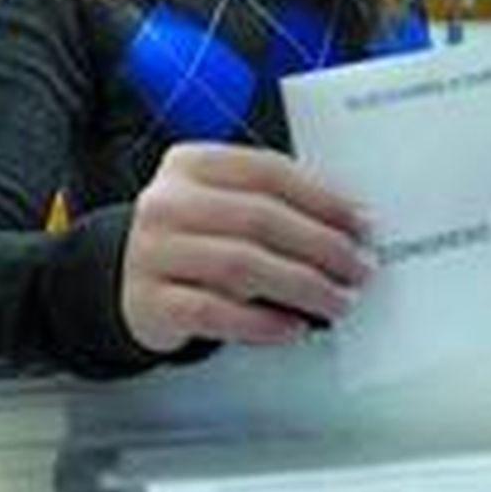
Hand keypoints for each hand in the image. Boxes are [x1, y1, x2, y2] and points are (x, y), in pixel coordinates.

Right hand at [121, 143, 373, 353]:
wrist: (128, 279)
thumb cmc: (194, 239)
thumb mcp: (222, 204)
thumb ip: (273, 204)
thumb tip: (349, 227)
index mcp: (191, 164)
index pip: (268, 172)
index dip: (323, 198)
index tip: (362, 224)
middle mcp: (167, 202)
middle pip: (260, 219)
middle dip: (322, 246)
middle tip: (359, 269)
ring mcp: (153, 252)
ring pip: (241, 265)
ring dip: (301, 286)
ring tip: (337, 301)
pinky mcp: (149, 302)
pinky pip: (214, 313)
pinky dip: (261, 323)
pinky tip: (293, 327)